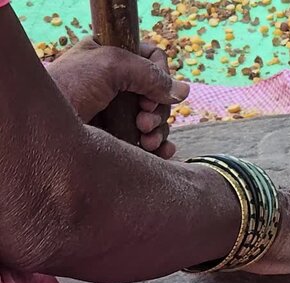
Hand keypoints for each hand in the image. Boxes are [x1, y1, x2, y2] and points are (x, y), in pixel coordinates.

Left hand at [46, 38, 189, 158]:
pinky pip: (152, 142)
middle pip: (159, 93)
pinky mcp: (118, 139)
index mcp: (110, 57)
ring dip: (159, 131)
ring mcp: (117, 113)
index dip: (160, 75)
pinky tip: (160, 152)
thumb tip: (183, 92)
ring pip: (157, 120)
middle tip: (143, 121)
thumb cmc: (66, 89)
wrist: (42, 133)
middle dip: (158, 110)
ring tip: (146, 139)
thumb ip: (149, 73)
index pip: (153, 59)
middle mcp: (115, 85)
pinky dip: (161, 147)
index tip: (150, 91)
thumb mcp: (110, 65)